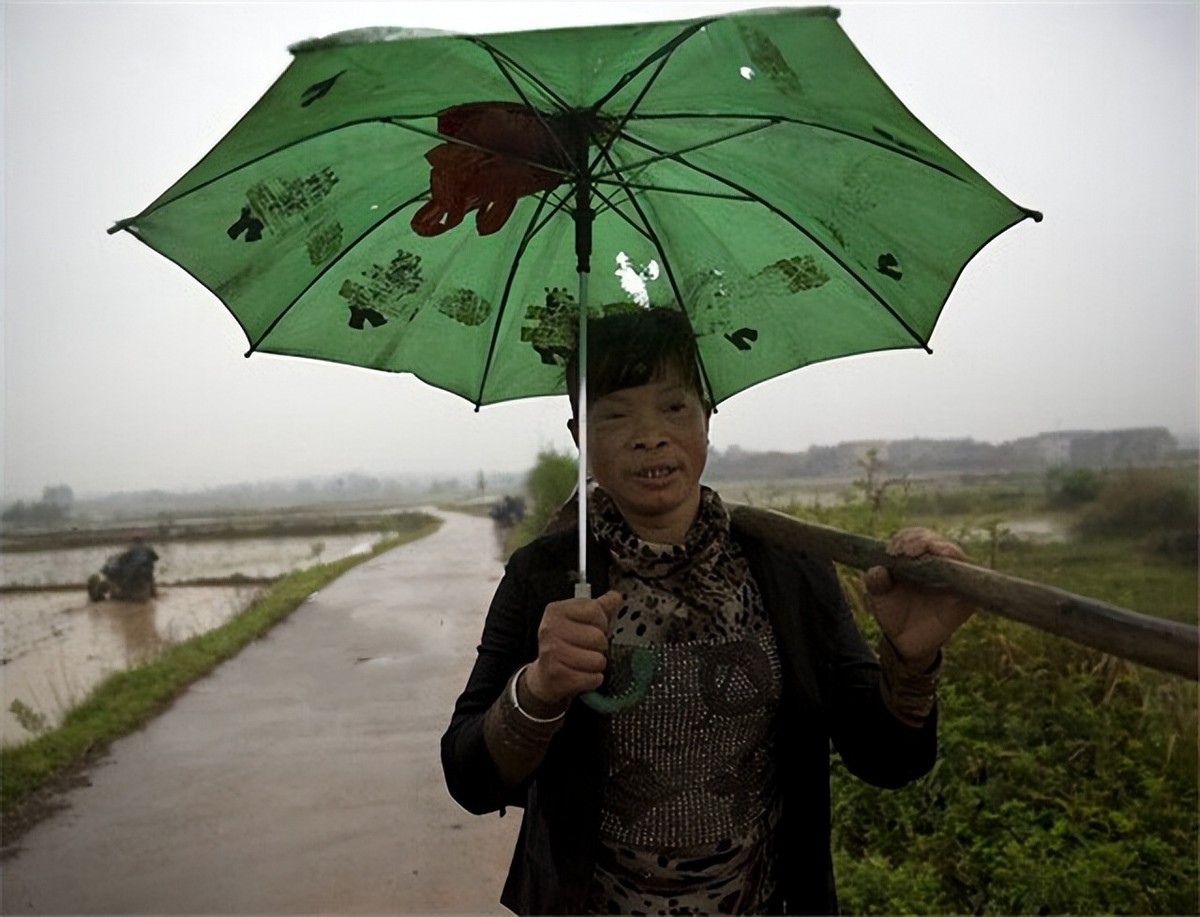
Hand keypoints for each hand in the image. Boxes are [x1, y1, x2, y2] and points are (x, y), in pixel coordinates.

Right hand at [524, 590, 622, 706]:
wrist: (544, 675)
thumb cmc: (564, 645)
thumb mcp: (579, 621)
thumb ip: (599, 608)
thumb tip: (616, 596)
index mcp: (556, 611)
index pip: (594, 610)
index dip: (601, 622)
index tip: (593, 628)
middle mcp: (550, 629)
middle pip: (598, 637)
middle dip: (600, 646)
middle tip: (589, 649)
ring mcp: (552, 653)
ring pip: (597, 660)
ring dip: (597, 664)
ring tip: (585, 662)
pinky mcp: (557, 675)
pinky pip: (593, 678)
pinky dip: (593, 679)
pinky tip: (583, 675)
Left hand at [864, 527, 974, 668]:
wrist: (905, 642)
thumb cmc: (893, 613)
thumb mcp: (877, 598)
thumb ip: (875, 582)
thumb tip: (878, 570)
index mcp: (914, 558)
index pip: (914, 536)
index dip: (905, 538)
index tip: (892, 550)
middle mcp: (936, 563)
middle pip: (934, 539)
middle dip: (920, 539)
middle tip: (905, 551)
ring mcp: (953, 578)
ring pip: (953, 553)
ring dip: (939, 548)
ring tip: (920, 553)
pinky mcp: (966, 596)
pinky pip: (970, 579)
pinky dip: (959, 568)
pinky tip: (944, 566)